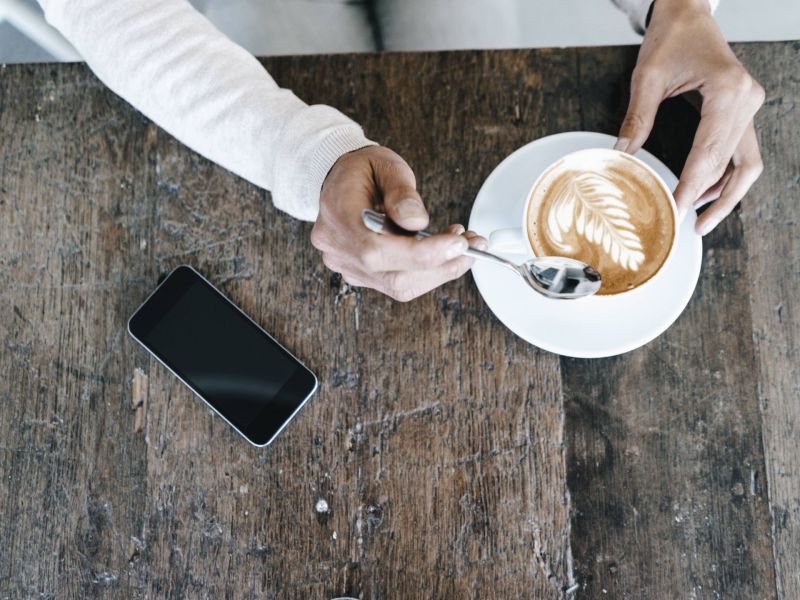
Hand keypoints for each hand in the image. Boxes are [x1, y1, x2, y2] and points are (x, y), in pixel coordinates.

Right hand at [311, 146, 486, 301]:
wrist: (339, 180)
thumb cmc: (362, 171)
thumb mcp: (386, 166)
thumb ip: (401, 193)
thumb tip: (417, 222)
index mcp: (340, 219)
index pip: (378, 250)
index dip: (423, 253)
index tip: (458, 243)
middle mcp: (340, 250)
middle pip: (394, 277)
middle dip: (442, 265)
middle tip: (473, 246)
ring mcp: (350, 266)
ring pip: (400, 286)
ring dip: (439, 270)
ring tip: (462, 245)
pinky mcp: (363, 274)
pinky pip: (398, 283)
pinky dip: (427, 271)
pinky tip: (443, 252)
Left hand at [615, 0, 764, 234]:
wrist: (687, 11)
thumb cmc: (670, 37)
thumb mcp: (646, 77)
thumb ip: (636, 120)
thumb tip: (621, 157)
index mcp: (728, 92)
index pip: (709, 153)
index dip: (692, 187)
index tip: (676, 212)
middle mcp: (746, 101)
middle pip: (736, 165)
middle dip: (713, 201)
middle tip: (691, 228)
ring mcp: (749, 106)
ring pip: (747, 163)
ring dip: (727, 195)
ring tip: (700, 220)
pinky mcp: (742, 110)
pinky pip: (740, 152)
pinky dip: (725, 176)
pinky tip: (704, 194)